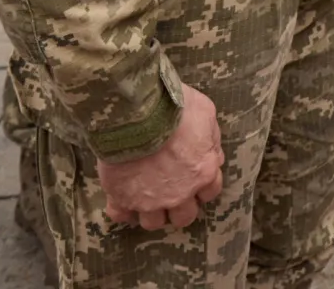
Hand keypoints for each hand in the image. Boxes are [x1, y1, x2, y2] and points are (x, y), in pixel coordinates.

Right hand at [98, 84, 224, 230]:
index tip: (194, 177)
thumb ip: (211, 139)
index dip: (202, 186)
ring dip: (151, 211)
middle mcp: (178, 194)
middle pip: (183, 217)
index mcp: (202, 173)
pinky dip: (121, 209)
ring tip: (145, 195)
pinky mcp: (121, 197)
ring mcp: (149, 200)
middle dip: (179, 207)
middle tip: (170, 190)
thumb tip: (214, 156)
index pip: (210, 192)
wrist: (137, 113)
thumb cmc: (175, 109)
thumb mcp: (205, 114)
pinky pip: (119, 215)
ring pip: (153, 223)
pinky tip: (121, 197)